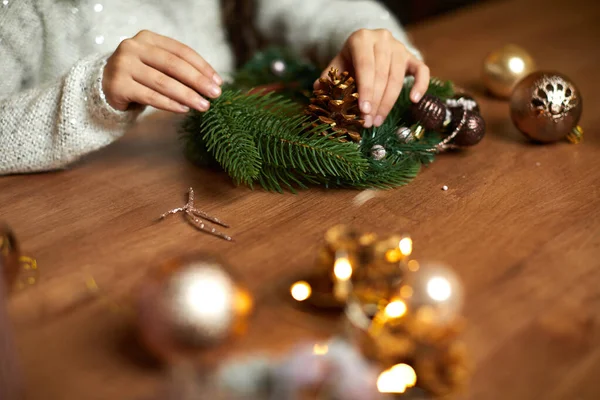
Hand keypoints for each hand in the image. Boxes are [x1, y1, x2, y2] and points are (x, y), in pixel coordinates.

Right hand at [103, 30, 222, 112]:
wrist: (106, 87)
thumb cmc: (140, 77)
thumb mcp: (157, 66)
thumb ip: (179, 69)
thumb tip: (211, 83)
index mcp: (147, 38)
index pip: (181, 51)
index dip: (202, 66)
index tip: (218, 81)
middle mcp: (133, 47)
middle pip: (173, 65)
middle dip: (198, 81)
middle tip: (215, 94)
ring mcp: (123, 65)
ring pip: (163, 82)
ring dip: (187, 95)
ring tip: (203, 106)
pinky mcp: (118, 85)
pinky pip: (150, 96)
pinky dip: (169, 104)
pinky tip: (184, 109)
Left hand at [317, 29, 429, 127]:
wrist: (366, 46)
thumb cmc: (349, 60)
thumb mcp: (337, 65)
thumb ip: (329, 77)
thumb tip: (318, 89)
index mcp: (361, 39)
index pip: (365, 67)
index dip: (365, 90)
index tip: (363, 112)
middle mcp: (382, 39)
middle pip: (382, 75)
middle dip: (375, 102)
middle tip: (368, 122)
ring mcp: (399, 47)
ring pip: (398, 77)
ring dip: (388, 103)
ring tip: (378, 120)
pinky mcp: (412, 56)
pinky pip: (422, 71)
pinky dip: (420, 86)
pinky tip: (413, 101)